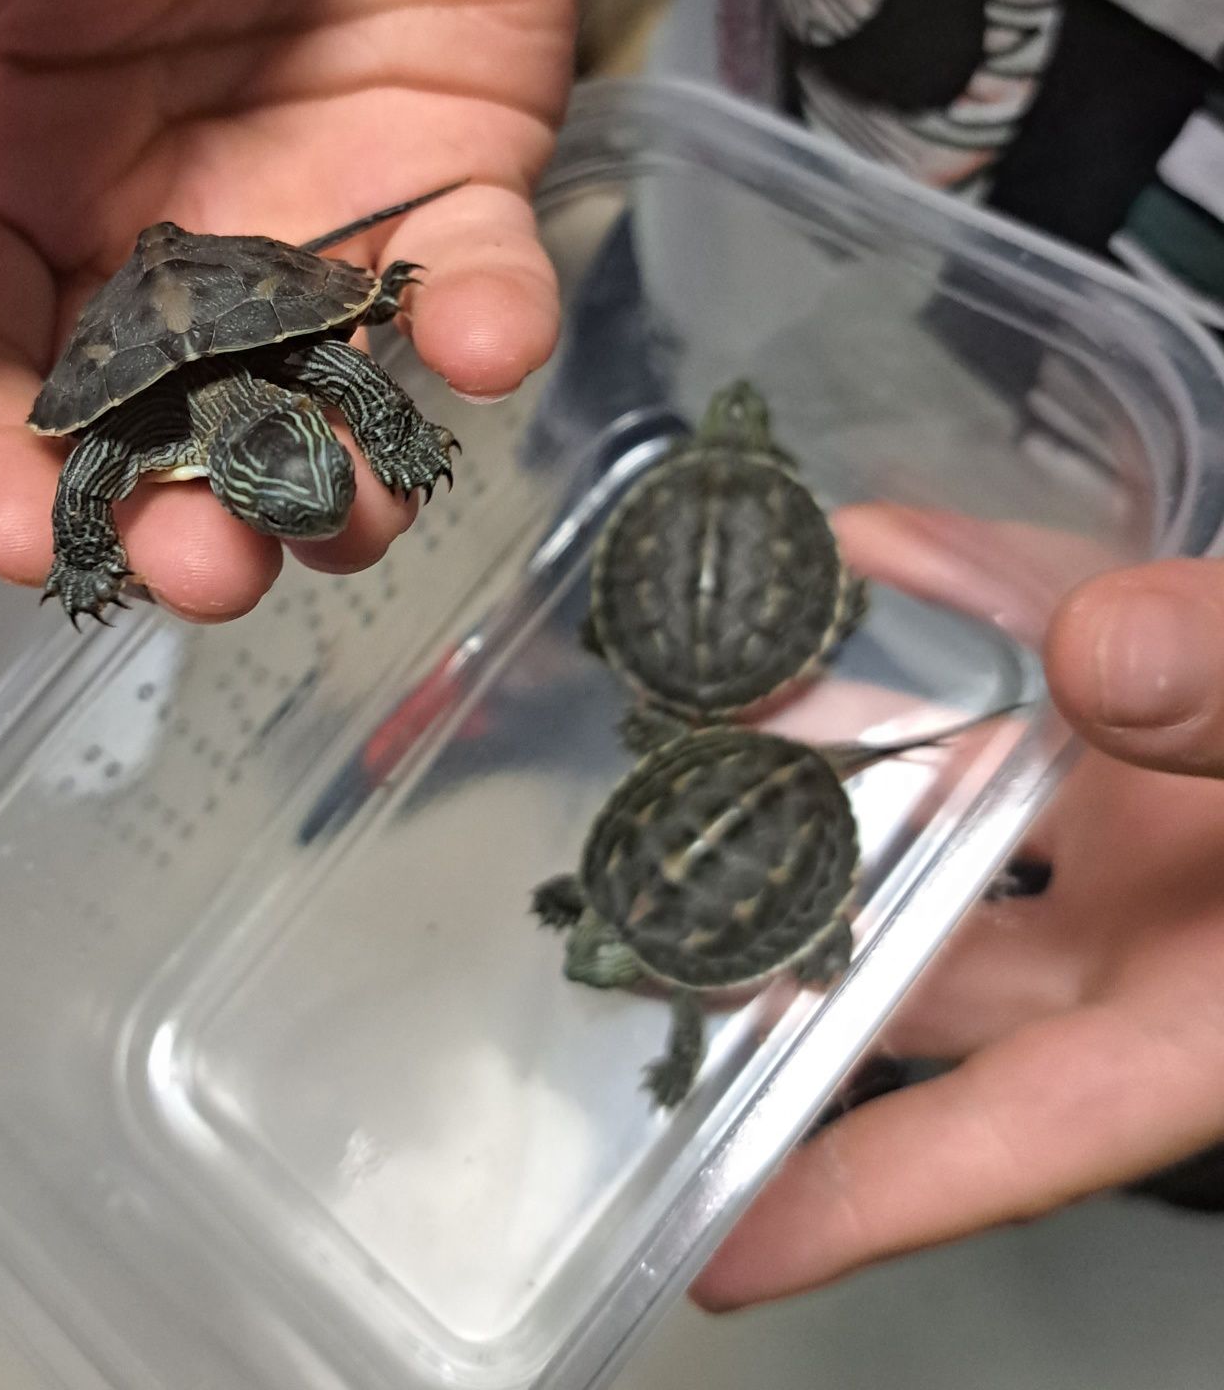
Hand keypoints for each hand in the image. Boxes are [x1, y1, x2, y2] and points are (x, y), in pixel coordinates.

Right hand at [0, 0, 654, 617]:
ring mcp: (307, 210)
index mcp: (3, 146)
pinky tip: (488, 332)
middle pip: (136, 422)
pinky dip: (482, 333)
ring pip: (303, 402)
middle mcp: (149, 209)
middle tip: (216, 567)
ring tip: (355, 513)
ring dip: (329, 482)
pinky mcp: (449, 182)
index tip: (28, 538)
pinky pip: (462, 292)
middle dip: (170, 515)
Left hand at [692, 509, 1223, 1309]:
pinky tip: (865, 544)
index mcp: (1221, 1015)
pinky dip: (956, 588)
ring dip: (835, 749)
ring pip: (956, 805)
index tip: (719, 1249)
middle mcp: (1171, 924)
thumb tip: (1100, 660)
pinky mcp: (1159, 695)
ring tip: (697, 703)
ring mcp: (1156, 810)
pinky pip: (1034, 637)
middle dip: (792, 944)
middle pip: (937, 968)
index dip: (874, 1198)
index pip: (1023, 1129)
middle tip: (629, 923)